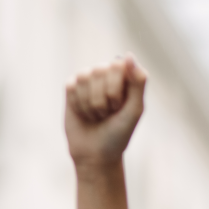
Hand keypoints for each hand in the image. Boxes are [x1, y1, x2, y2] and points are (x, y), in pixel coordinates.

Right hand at [64, 56, 147, 172]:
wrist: (96, 154)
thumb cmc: (119, 133)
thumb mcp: (135, 109)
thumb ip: (138, 81)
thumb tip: (127, 55)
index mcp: (125, 76)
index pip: (117, 65)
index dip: (116, 89)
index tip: (119, 107)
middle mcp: (106, 73)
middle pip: (99, 71)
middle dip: (103, 98)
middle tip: (108, 113)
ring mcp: (87, 79)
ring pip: (84, 78)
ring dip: (90, 104)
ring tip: (96, 115)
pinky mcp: (71, 88)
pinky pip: (71, 87)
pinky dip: (78, 105)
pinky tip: (83, 113)